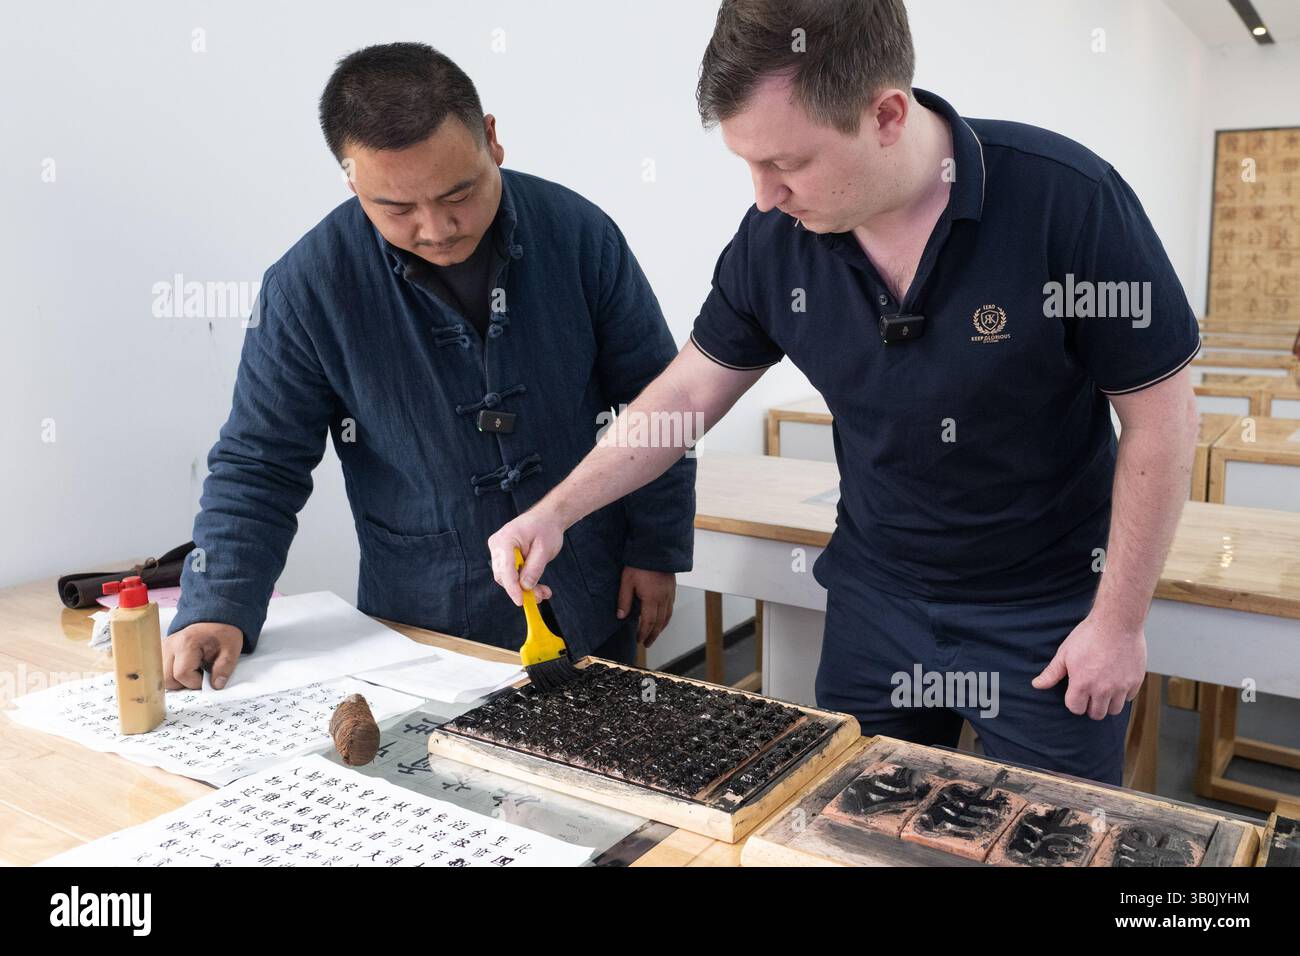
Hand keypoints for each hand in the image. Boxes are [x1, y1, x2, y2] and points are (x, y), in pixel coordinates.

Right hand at [163, 622, 243, 690]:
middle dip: (184, 684)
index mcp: (187, 643)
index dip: (195, 682)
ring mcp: (163, 649)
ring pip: (162, 677)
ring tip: (192, 672)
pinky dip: (172, 676)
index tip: (206, 679)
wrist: (214, 622)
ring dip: (177, 681)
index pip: (182, 674)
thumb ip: (224, 668)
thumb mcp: (231, 650)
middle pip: (167, 679)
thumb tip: (216, 685)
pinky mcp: (160, 652)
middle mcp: (170, 645)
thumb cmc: (221, 634)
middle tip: (199, 676)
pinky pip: (161, 672)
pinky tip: (185, 669)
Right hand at [487, 505, 562, 605]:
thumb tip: (525, 587)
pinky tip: (538, 587)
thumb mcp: (544, 549)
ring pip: (508, 578)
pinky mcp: (505, 557)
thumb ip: (534, 569)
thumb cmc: (546, 527)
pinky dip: (524, 582)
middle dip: (521, 589)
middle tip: (541, 596)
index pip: (505, 568)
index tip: (521, 601)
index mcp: (505, 539)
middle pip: (504, 576)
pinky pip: (512, 574)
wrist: (547, 517)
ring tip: (543, 592)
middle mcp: (497, 545)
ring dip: (524, 588)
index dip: (512, 587)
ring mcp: (499, 551)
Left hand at [617, 568, 675, 646]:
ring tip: (655, 635)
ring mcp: (669, 593)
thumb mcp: (627, 581)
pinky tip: (663, 619)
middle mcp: (663, 598)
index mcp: (651, 598)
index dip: (644, 633)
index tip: (639, 640)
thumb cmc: (639, 563)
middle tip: (647, 643)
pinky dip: (667, 617)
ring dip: (661, 628)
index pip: (648, 621)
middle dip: (653, 634)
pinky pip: (671, 607)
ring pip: (668, 616)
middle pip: (660, 622)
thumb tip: (621, 616)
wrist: (656, 548)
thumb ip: (624, 600)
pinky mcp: (672, 588)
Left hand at [1031, 613, 1145, 719]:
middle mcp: (1102, 690)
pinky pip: (1129, 698)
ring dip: (1107, 703)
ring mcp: (1121, 687)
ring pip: (1114, 710)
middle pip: (1096, 714)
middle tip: (1089, 694)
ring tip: (1103, 690)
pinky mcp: (1136, 681)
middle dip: (1090, 706)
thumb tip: (1037, 685)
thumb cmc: (1089, 635)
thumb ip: (1052, 673)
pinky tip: (1116, 681)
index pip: (1076, 709)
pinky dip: (1123, 693)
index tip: (1075, 693)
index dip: (1074, 702)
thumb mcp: (1065, 653)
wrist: (1117, 622)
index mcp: (1082, 684)